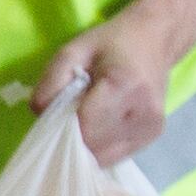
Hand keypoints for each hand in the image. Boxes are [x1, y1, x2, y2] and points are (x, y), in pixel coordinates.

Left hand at [33, 9, 182, 166]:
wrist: (154, 40)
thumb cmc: (111, 43)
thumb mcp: (72, 51)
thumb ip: (51, 82)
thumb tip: (41, 115)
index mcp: (125, 85)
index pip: (85, 126)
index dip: (63, 127)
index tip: (56, 113)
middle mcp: (145, 111)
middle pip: (93, 145)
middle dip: (73, 136)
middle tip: (70, 112)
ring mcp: (152, 127)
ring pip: (103, 155)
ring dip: (86, 143)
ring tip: (88, 115)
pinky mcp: (153, 136)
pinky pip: (114, 154)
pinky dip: (100, 145)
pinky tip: (100, 123)